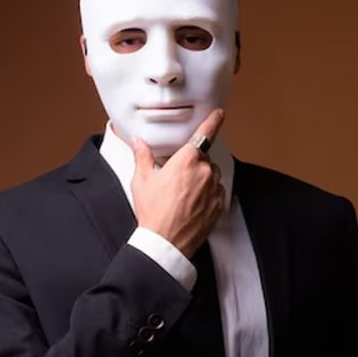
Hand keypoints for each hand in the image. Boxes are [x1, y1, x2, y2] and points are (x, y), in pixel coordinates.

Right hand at [130, 109, 225, 258]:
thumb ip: (142, 156)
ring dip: (201, 180)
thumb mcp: (142, 180)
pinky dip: (207, 195)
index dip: (214, 122)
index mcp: (187, 161)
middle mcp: (205, 172)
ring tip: (183, 196)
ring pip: (211, 176)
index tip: (219, 114)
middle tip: (175, 182)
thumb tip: (137, 142)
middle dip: (192, 165)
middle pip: (203, 160)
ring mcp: (214, 189)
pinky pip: (216, 192)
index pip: (205, 134)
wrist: (166, 242)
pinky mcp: (219, 204)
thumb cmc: (153, 212)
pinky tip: (192, 205)